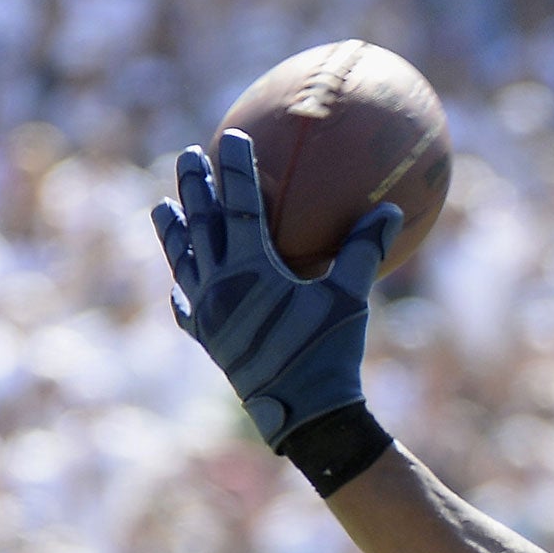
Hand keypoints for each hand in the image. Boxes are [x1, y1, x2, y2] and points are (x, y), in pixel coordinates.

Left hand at [152, 130, 401, 449]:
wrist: (304, 414)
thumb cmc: (329, 353)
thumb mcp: (351, 300)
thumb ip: (363, 250)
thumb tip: (390, 209)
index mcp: (252, 267)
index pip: (237, 204)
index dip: (235, 169)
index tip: (232, 138)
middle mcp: (220, 284)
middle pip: (200, 223)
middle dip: (194, 186)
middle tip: (189, 156)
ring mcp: (208, 313)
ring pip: (183, 260)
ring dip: (174, 230)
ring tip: (163, 205)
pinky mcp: (208, 340)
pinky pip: (186, 308)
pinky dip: (181, 289)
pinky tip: (179, 285)